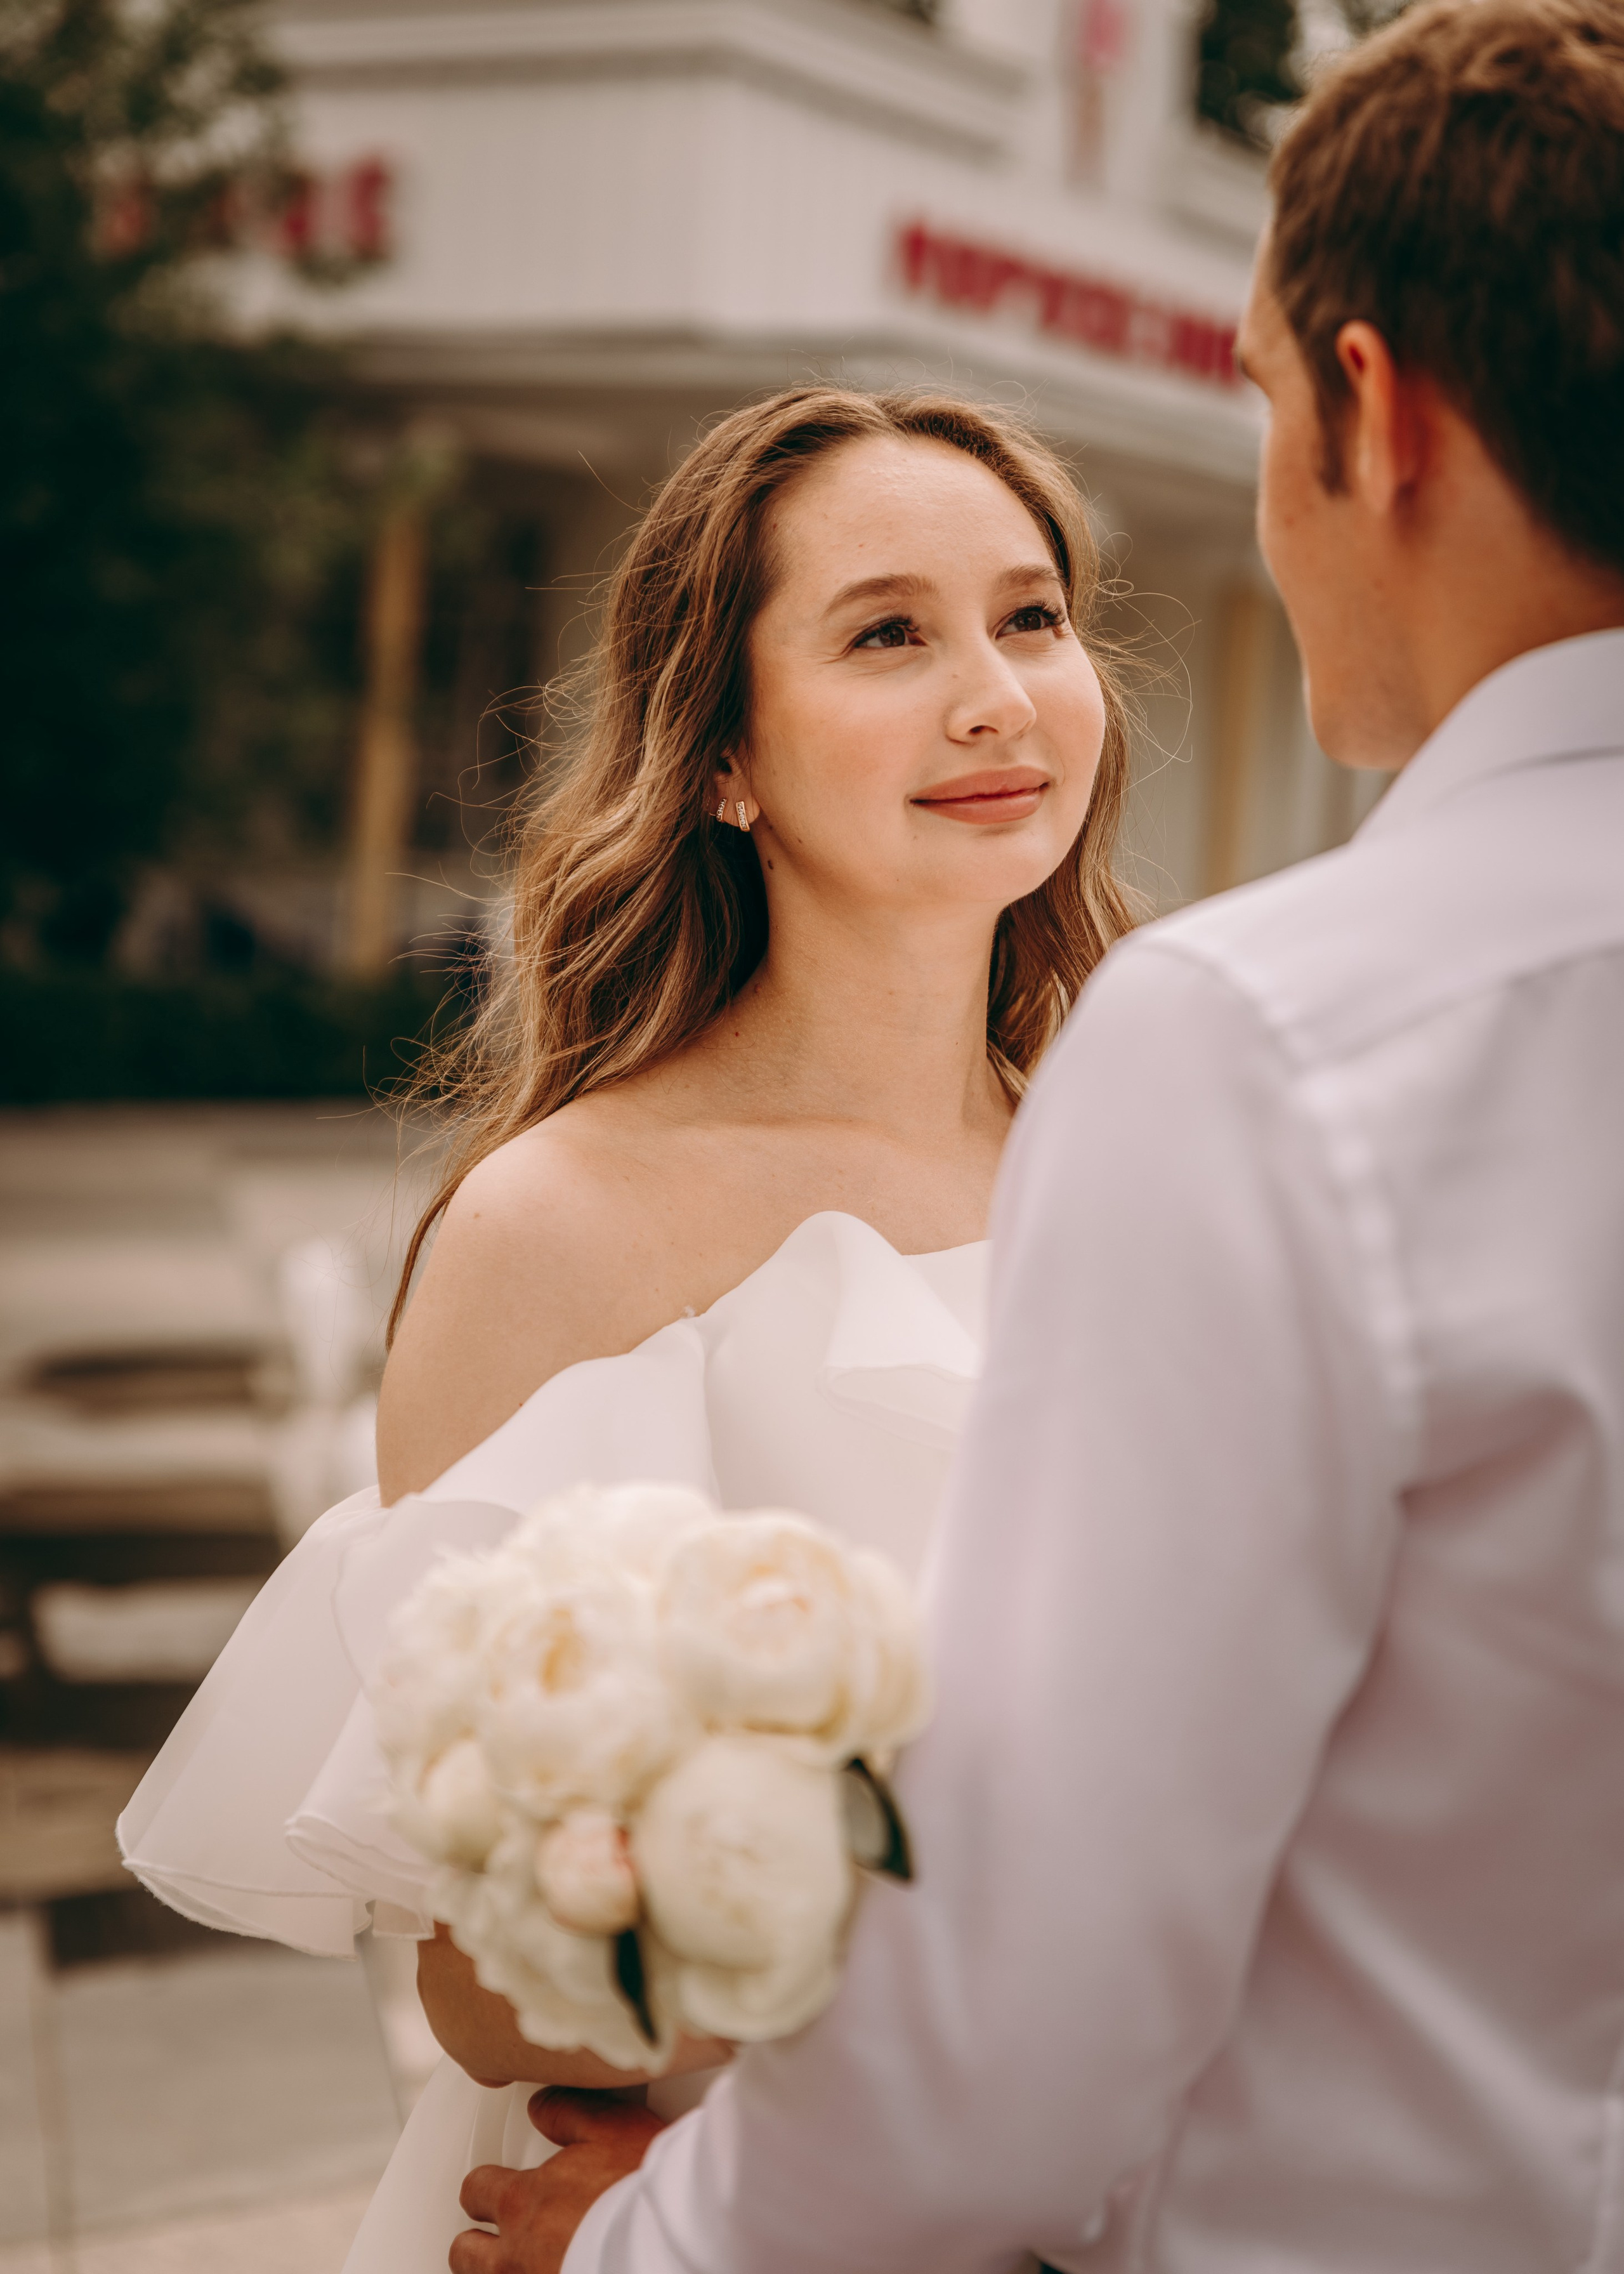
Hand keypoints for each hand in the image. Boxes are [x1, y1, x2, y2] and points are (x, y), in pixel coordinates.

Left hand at [449, 2088, 665, 2273]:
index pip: (476, 2190)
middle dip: (475, 2243)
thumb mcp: (613, 2127)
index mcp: (524, 2202)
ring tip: (519, 2263)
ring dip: (497, 2270)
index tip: (495, 2189)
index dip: (485, 2187)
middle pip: (464, 2254)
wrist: (670, 2246)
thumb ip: (569, 2112)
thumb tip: (541, 2107)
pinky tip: (550, 2271)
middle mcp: (517, 2255)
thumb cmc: (645, 2194)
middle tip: (494, 2237)